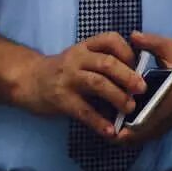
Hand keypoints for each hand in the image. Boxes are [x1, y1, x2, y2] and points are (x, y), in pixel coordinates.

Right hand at [11, 32, 147, 142]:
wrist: (29, 80)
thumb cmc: (63, 70)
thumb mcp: (81, 57)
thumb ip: (102, 61)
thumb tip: (134, 77)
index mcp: (86, 46)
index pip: (110, 39)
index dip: (127, 51)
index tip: (138, 65)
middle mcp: (77, 58)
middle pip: (107, 62)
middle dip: (127, 75)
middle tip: (142, 89)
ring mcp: (68, 78)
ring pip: (97, 83)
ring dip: (117, 96)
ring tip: (130, 108)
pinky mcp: (61, 99)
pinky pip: (83, 110)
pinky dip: (98, 121)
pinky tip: (110, 131)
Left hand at [109, 31, 171, 149]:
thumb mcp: (169, 46)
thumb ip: (150, 42)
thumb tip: (132, 36)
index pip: (150, 118)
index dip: (130, 128)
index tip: (112, 128)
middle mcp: (170, 113)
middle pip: (144, 134)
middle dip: (123, 136)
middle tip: (103, 130)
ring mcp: (169, 120)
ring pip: (146, 137)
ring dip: (128, 137)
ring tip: (108, 128)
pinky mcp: (167, 121)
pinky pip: (149, 134)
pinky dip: (135, 134)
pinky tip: (120, 125)